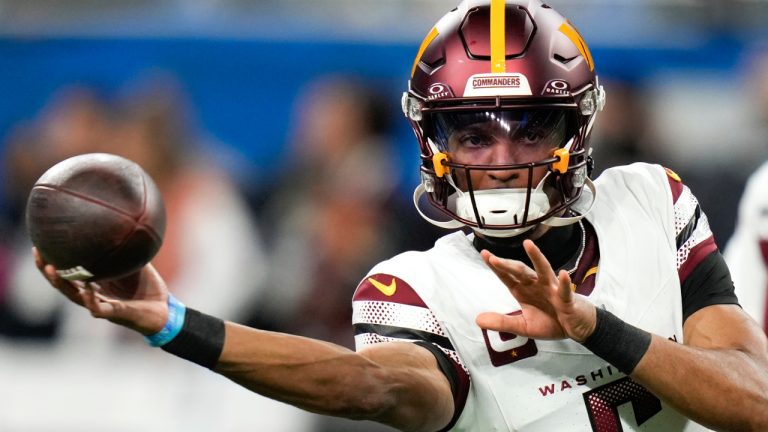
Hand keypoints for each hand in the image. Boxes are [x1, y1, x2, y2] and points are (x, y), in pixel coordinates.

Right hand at [33, 247, 169, 334]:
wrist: (164, 310)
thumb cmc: (147, 287)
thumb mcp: (136, 263)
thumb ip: (128, 249)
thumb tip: (126, 222)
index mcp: (95, 283)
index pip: (69, 271)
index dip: (54, 260)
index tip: (41, 243)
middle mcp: (93, 295)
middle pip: (63, 284)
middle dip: (47, 269)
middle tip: (37, 253)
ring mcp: (102, 305)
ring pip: (74, 296)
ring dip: (61, 284)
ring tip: (50, 269)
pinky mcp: (115, 314)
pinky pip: (98, 309)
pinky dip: (90, 301)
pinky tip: (85, 291)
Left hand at [475, 240, 596, 341]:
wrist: (577, 328)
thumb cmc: (552, 321)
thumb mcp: (523, 326)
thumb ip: (502, 322)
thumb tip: (478, 320)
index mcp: (524, 291)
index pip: (507, 277)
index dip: (496, 267)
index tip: (484, 254)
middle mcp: (537, 285)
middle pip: (520, 271)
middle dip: (507, 265)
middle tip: (493, 258)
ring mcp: (552, 289)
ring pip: (544, 270)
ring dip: (537, 257)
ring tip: (528, 245)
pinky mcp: (568, 299)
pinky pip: (565, 290)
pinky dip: (564, 283)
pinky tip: (562, 274)